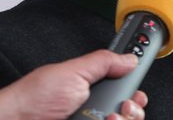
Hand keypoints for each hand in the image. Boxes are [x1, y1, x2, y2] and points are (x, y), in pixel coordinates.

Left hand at [0, 49, 147, 119]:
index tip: (137, 89)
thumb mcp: (72, 71)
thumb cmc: (35, 98)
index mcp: (92, 86)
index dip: (134, 88)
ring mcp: (92, 119)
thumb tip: (129, 57)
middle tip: (125, 104)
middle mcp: (94, 107)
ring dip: (124, 118)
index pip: (124, 86)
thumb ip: (103, 61)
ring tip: (109, 117)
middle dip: (133, 106)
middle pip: (130, 108)